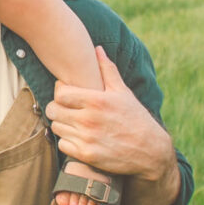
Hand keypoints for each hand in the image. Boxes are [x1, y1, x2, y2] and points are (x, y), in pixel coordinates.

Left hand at [46, 47, 174, 183]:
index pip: (60, 93)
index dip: (60, 92)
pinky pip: (63, 145)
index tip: (67, 93)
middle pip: (53, 110)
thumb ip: (107, 70)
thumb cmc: (135, 118)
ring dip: (62, 124)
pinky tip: (78, 137)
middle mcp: (89, 120)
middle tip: (67, 109)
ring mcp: (87, 139)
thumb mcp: (123, 92)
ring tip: (73, 122)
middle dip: (57, 108)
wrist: (150, 151)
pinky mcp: (86, 155)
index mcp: (97, 101)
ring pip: (56, 127)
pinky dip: (67, 141)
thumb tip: (97, 49)